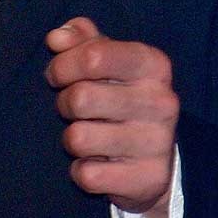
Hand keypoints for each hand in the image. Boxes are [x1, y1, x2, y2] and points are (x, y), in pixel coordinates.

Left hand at [44, 16, 178, 217]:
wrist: (157, 157)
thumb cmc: (121, 96)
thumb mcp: (107, 60)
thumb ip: (80, 40)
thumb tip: (57, 38)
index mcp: (152, 64)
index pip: (93, 55)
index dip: (63, 65)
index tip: (58, 75)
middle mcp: (161, 101)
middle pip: (80, 98)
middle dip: (64, 103)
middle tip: (71, 108)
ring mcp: (158, 142)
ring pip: (79, 138)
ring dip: (71, 138)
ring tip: (86, 135)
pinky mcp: (148, 179)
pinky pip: (88, 175)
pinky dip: (81, 171)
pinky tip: (96, 163)